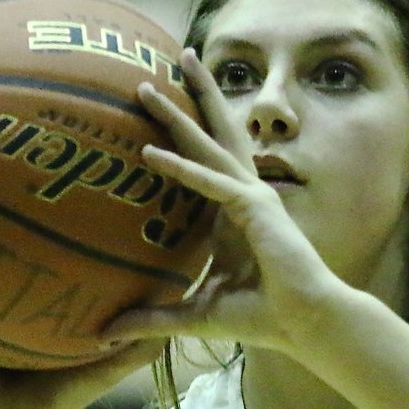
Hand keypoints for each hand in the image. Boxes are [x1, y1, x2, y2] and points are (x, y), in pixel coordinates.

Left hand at [99, 50, 336, 355]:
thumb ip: (151, 319)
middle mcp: (240, 196)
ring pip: (209, 145)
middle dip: (182, 102)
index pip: (201, 161)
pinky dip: (183, 169)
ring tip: (148, 87)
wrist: (302, 324)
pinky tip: (152, 153)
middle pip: (208, 137)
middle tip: (146, 74)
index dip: (179, 132)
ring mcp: (251, 197)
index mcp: (228, 213)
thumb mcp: (192, 315)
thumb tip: (106, 334)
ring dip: (178, 116)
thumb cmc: (260, 317)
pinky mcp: (257, 209)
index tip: (151, 108)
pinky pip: (213, 183)